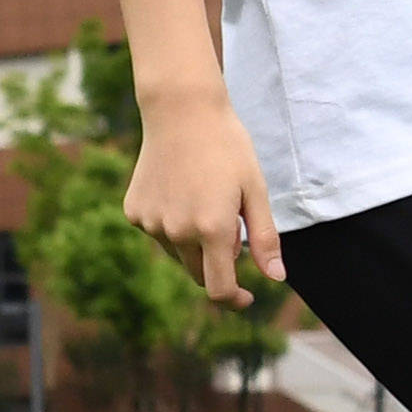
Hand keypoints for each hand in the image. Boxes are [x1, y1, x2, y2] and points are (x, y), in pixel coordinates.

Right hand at [122, 89, 278, 302]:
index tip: (247, 297)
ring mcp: (152, 223)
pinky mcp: (135, 212)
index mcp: (213, 230)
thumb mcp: (255, 190)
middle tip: (231, 226)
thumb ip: (266, 238)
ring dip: (194, 242)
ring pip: (179, 253)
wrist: (181, 111)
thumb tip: (276, 278)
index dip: (234, 300)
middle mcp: (178, 232)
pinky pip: (159, 233)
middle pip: (199, 274)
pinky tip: (179, 191)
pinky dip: (173, 224)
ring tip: (203, 198)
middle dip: (218, 263)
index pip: (219, 289)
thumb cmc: (227, 147)